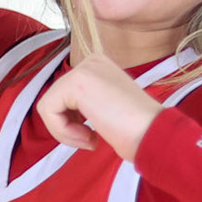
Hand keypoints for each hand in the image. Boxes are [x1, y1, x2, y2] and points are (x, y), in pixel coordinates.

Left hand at [34, 55, 162, 159]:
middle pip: (55, 100)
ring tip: (91, 139)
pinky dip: (62, 131)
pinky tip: (88, 136)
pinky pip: (47, 110)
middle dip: (67, 127)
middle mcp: (91, 62)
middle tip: (92, 139)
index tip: (94, 134)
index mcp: (99, 67)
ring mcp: (84, 69)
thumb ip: (85, 103)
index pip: (65, 98)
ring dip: (66, 132)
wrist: (153, 134)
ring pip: (48, 106)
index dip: (73, 123)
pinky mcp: (76, 81)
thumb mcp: (106, 108)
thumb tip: (58, 112)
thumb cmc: (136, 130)